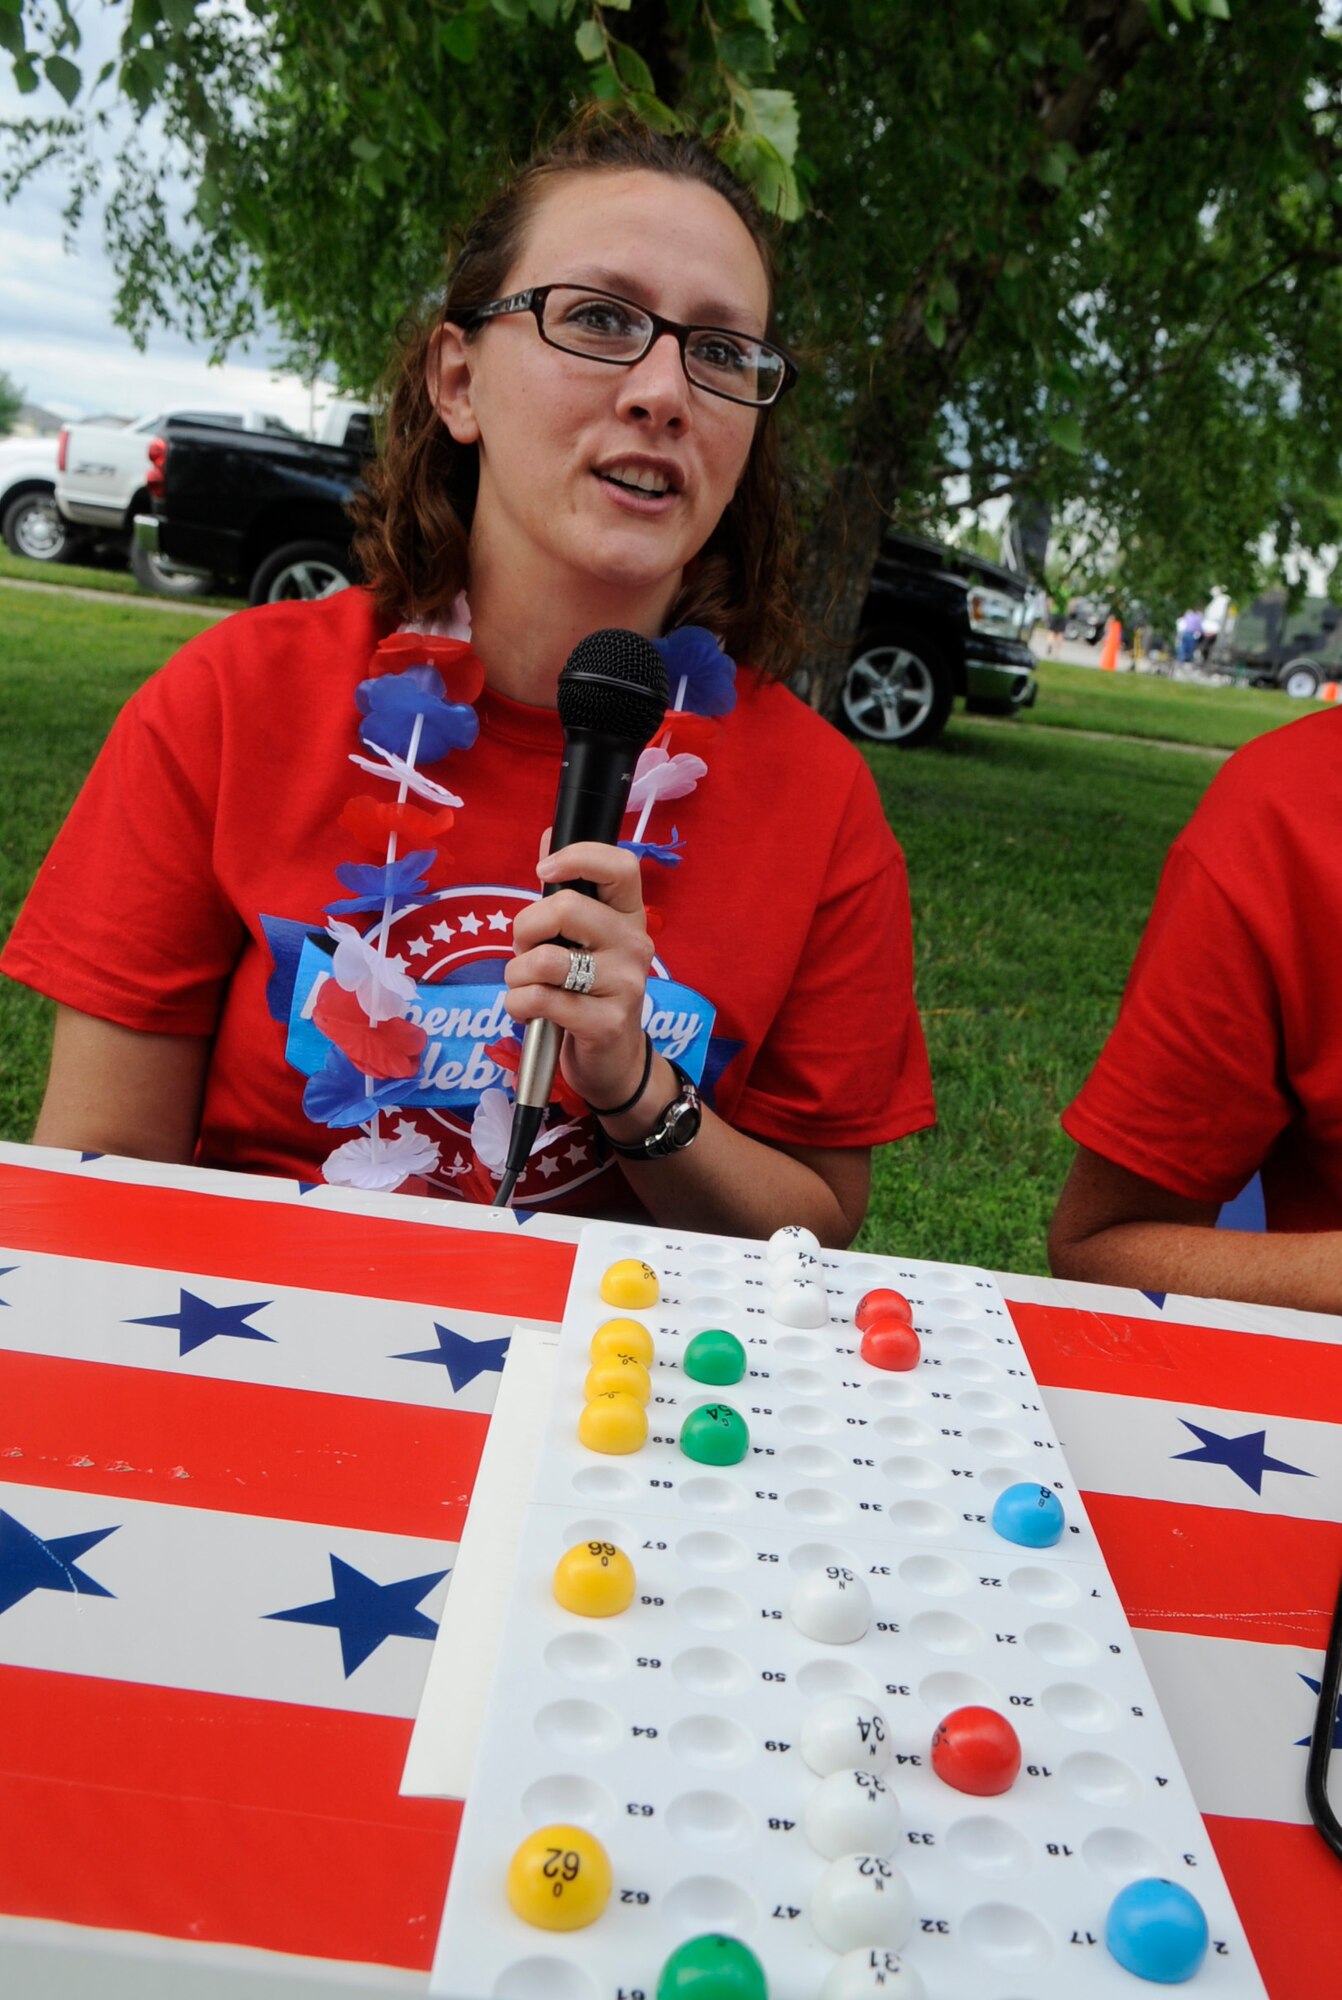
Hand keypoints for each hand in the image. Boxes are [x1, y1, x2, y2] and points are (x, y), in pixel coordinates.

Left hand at [504, 835, 653, 1110]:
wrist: (612, 1059)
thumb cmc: (586, 992)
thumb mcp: (579, 941)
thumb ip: (565, 893)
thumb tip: (549, 836)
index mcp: (628, 915)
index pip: (621, 866)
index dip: (578, 857)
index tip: (544, 872)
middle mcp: (634, 944)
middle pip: (565, 908)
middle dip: (524, 929)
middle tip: (524, 951)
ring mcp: (625, 984)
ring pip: (544, 960)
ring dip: (516, 974)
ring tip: (524, 986)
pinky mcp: (606, 1022)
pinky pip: (539, 999)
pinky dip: (518, 1004)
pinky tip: (527, 1011)